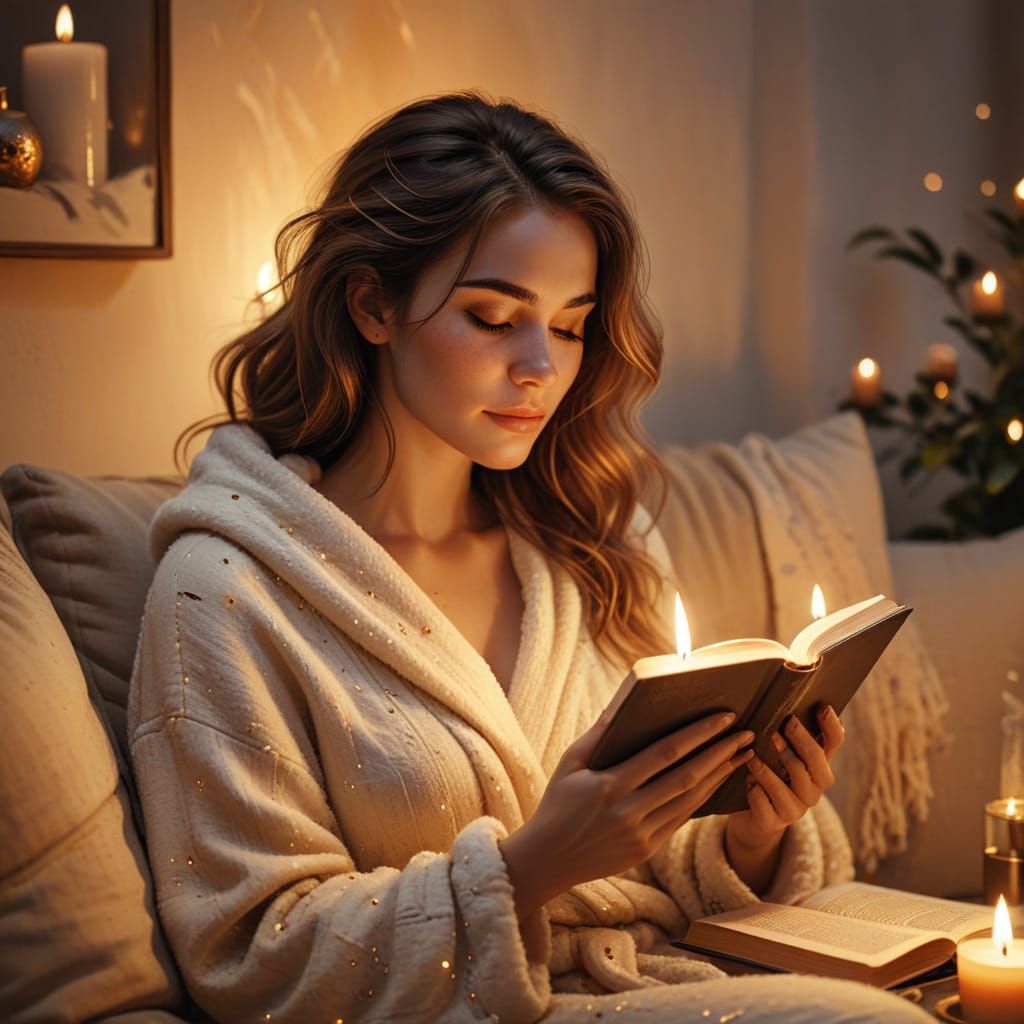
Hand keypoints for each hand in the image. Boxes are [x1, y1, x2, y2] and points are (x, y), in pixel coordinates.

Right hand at [499, 709, 754, 920]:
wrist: (547, 860)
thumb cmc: (557, 802)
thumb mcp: (570, 762)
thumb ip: (600, 731)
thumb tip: (626, 698)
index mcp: (609, 785)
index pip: (665, 753)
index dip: (699, 734)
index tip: (724, 717)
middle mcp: (629, 812)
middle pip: (687, 777)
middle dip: (721, 752)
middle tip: (747, 733)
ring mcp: (641, 835)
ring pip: (690, 801)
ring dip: (720, 776)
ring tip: (742, 755)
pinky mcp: (647, 851)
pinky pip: (682, 819)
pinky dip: (702, 799)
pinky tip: (717, 781)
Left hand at [727, 703, 845, 853]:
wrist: (752, 819)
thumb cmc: (767, 775)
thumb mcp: (778, 755)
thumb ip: (787, 736)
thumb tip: (785, 703)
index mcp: (817, 768)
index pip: (834, 744)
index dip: (831, 727)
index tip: (823, 707)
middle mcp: (813, 789)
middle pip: (816, 762)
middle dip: (800, 742)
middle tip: (783, 726)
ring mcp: (796, 809)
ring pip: (789, 785)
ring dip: (769, 769)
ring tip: (753, 757)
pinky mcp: (774, 823)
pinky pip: (765, 804)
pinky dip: (755, 791)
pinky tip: (746, 782)